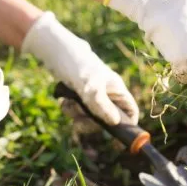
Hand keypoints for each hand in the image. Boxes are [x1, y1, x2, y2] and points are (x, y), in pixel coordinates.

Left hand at [21, 12, 138, 131]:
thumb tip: (115, 123)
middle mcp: (107, 94)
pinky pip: (77, 111)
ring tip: (69, 104)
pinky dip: (70, 109)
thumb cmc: (78, 66)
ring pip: (90, 117)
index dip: (127, 124)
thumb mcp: (91, 87)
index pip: (130, 111)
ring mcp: (93, 96)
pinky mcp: (79, 96)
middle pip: (107, 120)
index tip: (114, 133)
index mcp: (117, 90)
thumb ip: (102, 105)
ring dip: (77, 115)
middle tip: (80, 118)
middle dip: (92, 122)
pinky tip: (64, 100)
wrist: (56, 52)